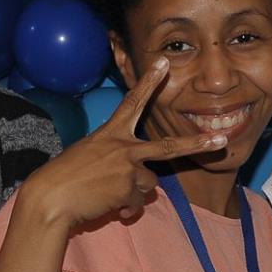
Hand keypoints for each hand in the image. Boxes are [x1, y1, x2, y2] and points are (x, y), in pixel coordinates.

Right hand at [16, 59, 225, 231]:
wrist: (51, 198)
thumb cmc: (62, 177)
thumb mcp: (87, 156)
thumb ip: (113, 160)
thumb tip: (133, 180)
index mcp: (110, 132)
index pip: (133, 101)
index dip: (149, 81)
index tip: (164, 62)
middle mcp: (123, 146)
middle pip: (169, 146)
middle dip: (197, 144)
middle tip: (221, 140)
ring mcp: (128, 168)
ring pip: (149, 184)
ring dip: (134, 194)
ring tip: (110, 196)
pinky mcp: (128, 189)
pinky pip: (137, 203)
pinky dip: (126, 209)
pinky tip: (109, 208)